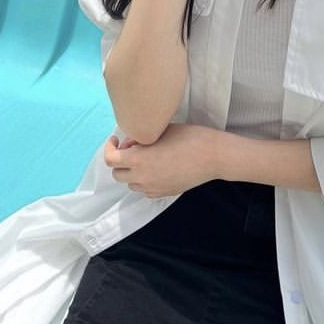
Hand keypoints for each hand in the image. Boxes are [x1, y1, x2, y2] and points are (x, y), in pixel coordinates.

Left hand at [104, 123, 219, 197]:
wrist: (214, 156)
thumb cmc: (190, 137)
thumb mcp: (162, 130)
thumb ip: (141, 137)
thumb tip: (131, 144)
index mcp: (139, 159)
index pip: (110, 159)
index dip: (109, 148)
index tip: (117, 140)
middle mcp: (142, 177)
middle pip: (117, 174)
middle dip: (120, 161)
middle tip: (133, 148)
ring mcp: (153, 188)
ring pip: (131, 184)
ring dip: (132, 172)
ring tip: (146, 159)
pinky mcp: (164, 193)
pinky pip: (145, 190)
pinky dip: (145, 181)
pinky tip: (157, 168)